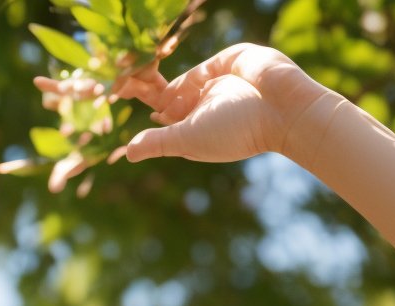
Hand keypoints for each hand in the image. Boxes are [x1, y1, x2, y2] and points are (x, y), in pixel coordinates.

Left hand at [112, 43, 328, 165]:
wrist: (281, 107)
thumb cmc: (236, 132)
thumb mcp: (191, 139)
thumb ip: (159, 142)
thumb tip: (127, 153)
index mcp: (190, 130)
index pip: (158, 116)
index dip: (138, 104)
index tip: (113, 91)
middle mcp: (198, 108)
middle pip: (161, 94)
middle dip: (140, 85)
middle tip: (114, 74)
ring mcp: (211, 85)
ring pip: (174, 78)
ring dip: (151, 74)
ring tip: (127, 67)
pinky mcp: (223, 63)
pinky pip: (194, 65)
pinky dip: (176, 65)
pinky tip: (155, 63)